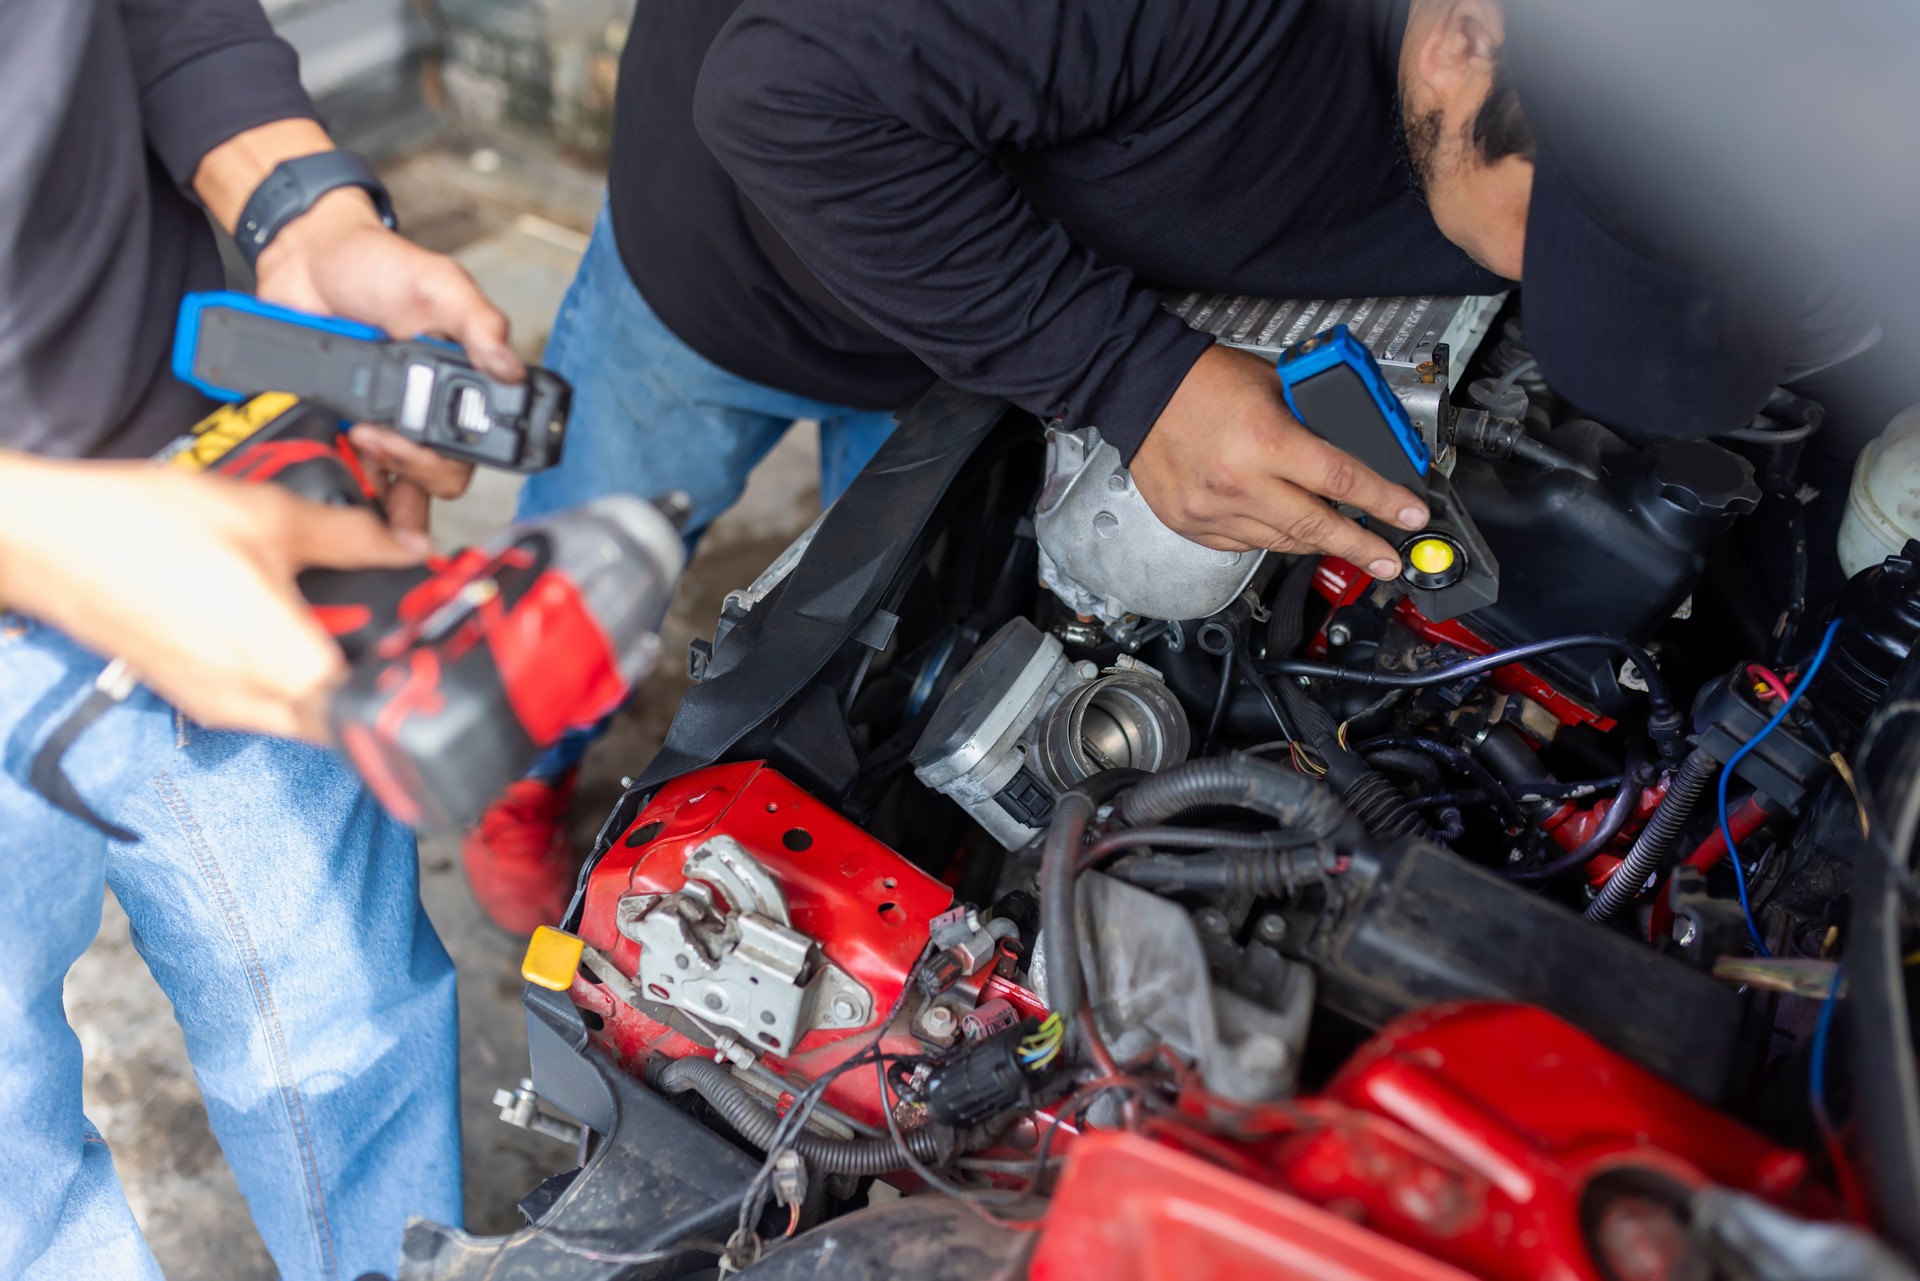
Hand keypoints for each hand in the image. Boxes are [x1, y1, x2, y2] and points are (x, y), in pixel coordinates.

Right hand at [0, 457, 426, 740]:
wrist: (46, 539)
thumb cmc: (138, 528)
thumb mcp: (266, 516)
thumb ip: (349, 535)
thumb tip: (403, 544)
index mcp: (278, 664)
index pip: (372, 715)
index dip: (408, 691)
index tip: (431, 659)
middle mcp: (249, 702)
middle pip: (344, 720)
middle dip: (374, 681)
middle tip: (393, 629)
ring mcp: (217, 706)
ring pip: (304, 714)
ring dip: (330, 676)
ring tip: (340, 617)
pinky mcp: (194, 696)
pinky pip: (264, 701)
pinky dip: (288, 673)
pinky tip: (287, 622)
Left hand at [253, 188, 523, 533]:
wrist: (303, 260)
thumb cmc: (375, 264)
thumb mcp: (438, 282)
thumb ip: (478, 321)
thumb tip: (510, 368)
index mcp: (458, 385)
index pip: (475, 449)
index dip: (454, 460)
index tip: (422, 439)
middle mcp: (423, 412)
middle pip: (435, 480)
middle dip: (409, 469)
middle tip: (376, 435)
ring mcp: (380, 423)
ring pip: (391, 486)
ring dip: (375, 481)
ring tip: (353, 443)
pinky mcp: (337, 427)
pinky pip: (344, 468)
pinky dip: (337, 468)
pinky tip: (330, 450)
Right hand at [1130, 345, 1430, 578]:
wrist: (1139, 389)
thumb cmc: (1203, 381)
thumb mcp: (1275, 387)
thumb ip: (1310, 423)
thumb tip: (1350, 451)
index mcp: (1266, 442)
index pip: (1342, 482)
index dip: (1384, 503)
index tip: (1409, 516)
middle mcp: (1240, 484)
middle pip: (1318, 529)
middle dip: (1362, 547)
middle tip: (1388, 560)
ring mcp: (1213, 511)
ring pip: (1282, 542)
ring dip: (1317, 544)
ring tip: (1343, 545)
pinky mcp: (1193, 525)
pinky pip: (1245, 545)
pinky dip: (1270, 537)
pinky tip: (1284, 528)